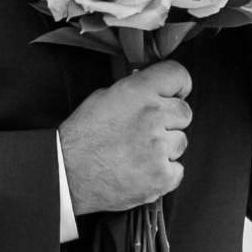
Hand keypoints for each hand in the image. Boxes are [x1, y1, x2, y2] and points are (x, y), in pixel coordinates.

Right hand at [60, 59, 190, 214]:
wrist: (66, 175)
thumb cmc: (80, 139)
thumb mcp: (101, 99)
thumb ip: (133, 91)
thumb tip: (152, 89)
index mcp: (137, 92)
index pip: (178, 75)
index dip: (179, 85)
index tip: (177, 93)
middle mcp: (152, 117)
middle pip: (184, 112)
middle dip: (169, 120)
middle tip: (146, 131)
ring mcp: (159, 148)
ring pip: (181, 142)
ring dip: (165, 148)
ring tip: (137, 154)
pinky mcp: (162, 176)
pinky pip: (177, 169)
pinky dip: (162, 173)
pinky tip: (140, 171)